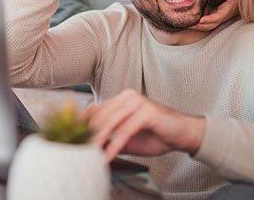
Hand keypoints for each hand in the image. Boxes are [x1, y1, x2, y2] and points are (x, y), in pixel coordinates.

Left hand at [82, 89, 204, 160]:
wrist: (184, 133)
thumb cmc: (158, 134)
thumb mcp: (129, 140)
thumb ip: (111, 141)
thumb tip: (91, 150)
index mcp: (122, 99)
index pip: (95, 110)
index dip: (81, 124)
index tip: (69, 139)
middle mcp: (128, 97)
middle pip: (100, 116)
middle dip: (87, 136)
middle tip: (75, 152)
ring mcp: (137, 102)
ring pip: (110, 122)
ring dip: (98, 141)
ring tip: (88, 156)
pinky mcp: (146, 112)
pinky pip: (125, 131)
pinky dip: (114, 145)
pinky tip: (108, 156)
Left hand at [192, 0, 238, 30]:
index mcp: (226, 11)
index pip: (216, 17)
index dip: (208, 19)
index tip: (200, 20)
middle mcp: (222, 17)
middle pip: (210, 25)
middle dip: (199, 26)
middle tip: (188, 25)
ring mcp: (218, 18)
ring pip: (208, 26)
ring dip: (198, 27)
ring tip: (187, 25)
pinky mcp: (215, 17)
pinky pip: (207, 23)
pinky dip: (199, 24)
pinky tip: (191, 21)